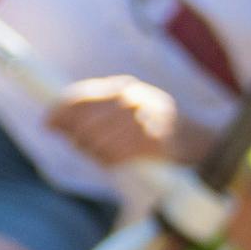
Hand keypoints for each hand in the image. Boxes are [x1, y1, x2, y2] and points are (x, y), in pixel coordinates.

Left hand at [46, 74, 187, 166]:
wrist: (203, 143)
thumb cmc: (156, 130)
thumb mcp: (129, 111)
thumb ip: (96, 113)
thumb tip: (55, 123)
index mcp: (124, 88)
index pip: (81, 96)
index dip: (60, 111)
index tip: (47, 123)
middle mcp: (132, 99)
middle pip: (85, 120)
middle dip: (77, 136)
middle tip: (82, 146)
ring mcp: (143, 119)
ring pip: (98, 140)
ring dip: (95, 151)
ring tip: (103, 155)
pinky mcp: (153, 141)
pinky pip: (117, 154)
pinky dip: (111, 160)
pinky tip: (114, 161)